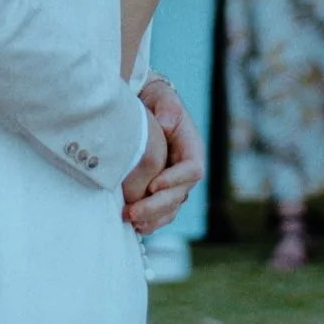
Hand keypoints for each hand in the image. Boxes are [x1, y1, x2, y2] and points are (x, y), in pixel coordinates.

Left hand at [126, 78, 206, 233]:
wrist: (144, 108)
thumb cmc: (155, 100)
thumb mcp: (163, 97)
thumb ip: (168, 108)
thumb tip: (167, 125)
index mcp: (192, 148)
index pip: (192, 169)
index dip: (175, 180)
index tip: (153, 185)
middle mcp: (186, 170)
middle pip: (180, 195)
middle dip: (156, 206)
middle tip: (133, 212)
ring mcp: (175, 184)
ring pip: (170, 208)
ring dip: (152, 218)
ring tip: (131, 221)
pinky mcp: (161, 192)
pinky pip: (161, 213)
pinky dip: (150, 222)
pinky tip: (134, 226)